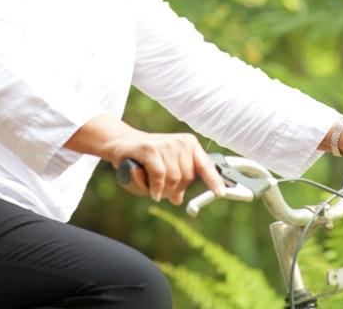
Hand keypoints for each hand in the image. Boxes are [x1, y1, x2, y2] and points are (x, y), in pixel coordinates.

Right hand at [66, 115, 225, 203]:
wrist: (121, 143)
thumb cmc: (145, 158)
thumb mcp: (164, 169)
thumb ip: (174, 182)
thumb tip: (179, 200)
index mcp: (189, 145)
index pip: (206, 165)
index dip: (214, 180)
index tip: (220, 193)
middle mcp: (181, 142)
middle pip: (187, 178)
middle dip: (174, 190)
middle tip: (160, 191)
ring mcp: (166, 144)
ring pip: (173, 180)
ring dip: (162, 190)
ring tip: (151, 185)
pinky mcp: (151, 149)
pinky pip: (160, 176)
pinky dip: (155, 188)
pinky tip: (151, 191)